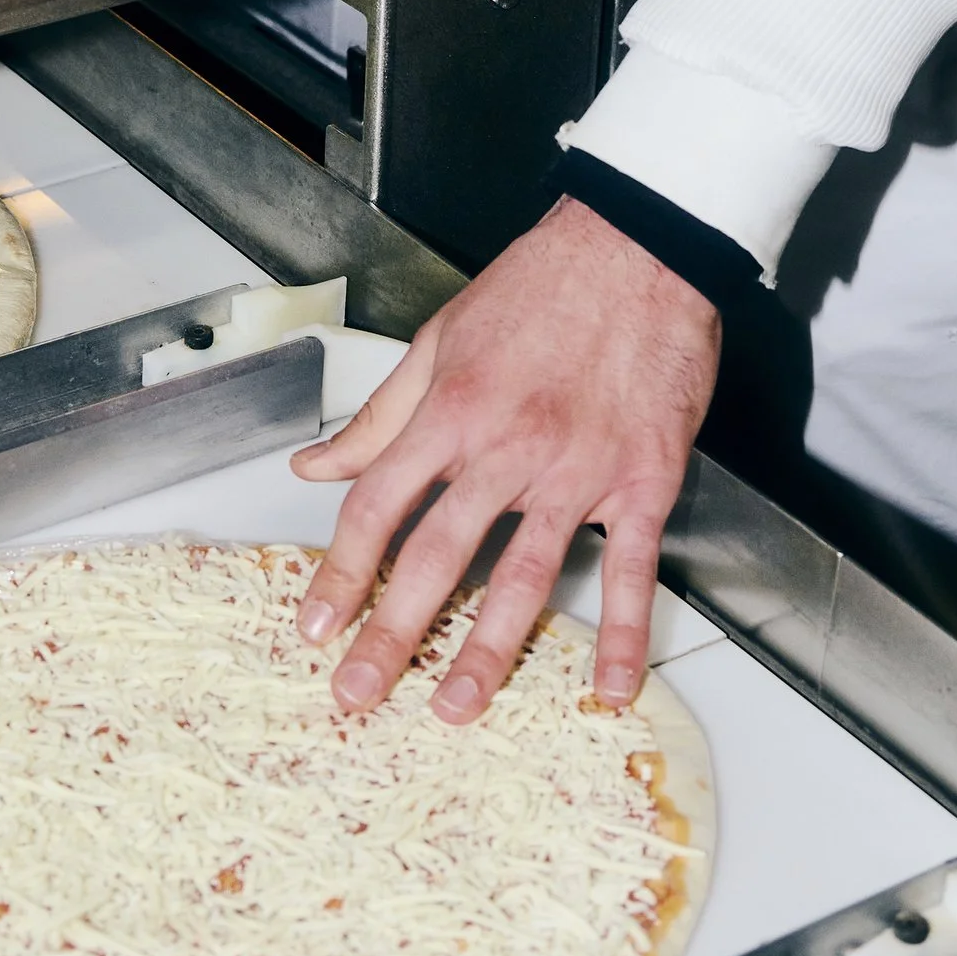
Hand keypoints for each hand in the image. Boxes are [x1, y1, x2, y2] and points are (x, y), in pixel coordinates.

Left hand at [293, 196, 721, 723]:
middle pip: (435, 558)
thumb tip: (314, 463)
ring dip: (487, 652)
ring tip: (454, 707)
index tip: (315, 627)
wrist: (641, 248)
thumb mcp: (437, 338)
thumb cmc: (541, 286)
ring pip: (522, 577)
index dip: (340, 575)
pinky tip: (607, 686)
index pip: (376, 508)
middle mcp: (506, 448)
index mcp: (449, 412)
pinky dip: (622, 634)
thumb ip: (379, 416)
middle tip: (359, 693)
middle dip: (391, 634)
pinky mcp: (642, 481)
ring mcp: (576, 471)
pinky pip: (628, 570)